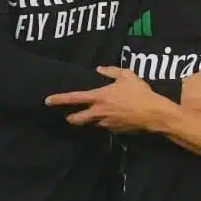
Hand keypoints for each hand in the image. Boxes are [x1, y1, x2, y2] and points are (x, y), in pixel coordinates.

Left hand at [46, 67, 166, 132]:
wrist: (153, 114)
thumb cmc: (139, 93)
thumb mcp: (127, 75)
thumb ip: (111, 71)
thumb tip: (99, 69)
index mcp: (99, 97)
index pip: (74, 98)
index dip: (59, 99)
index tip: (47, 101)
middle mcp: (99, 112)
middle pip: (77, 119)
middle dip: (70, 118)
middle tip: (68, 116)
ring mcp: (106, 124)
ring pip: (91, 124)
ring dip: (88, 121)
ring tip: (90, 116)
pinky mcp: (114, 131)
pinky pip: (104, 127)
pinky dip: (103, 123)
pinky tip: (110, 119)